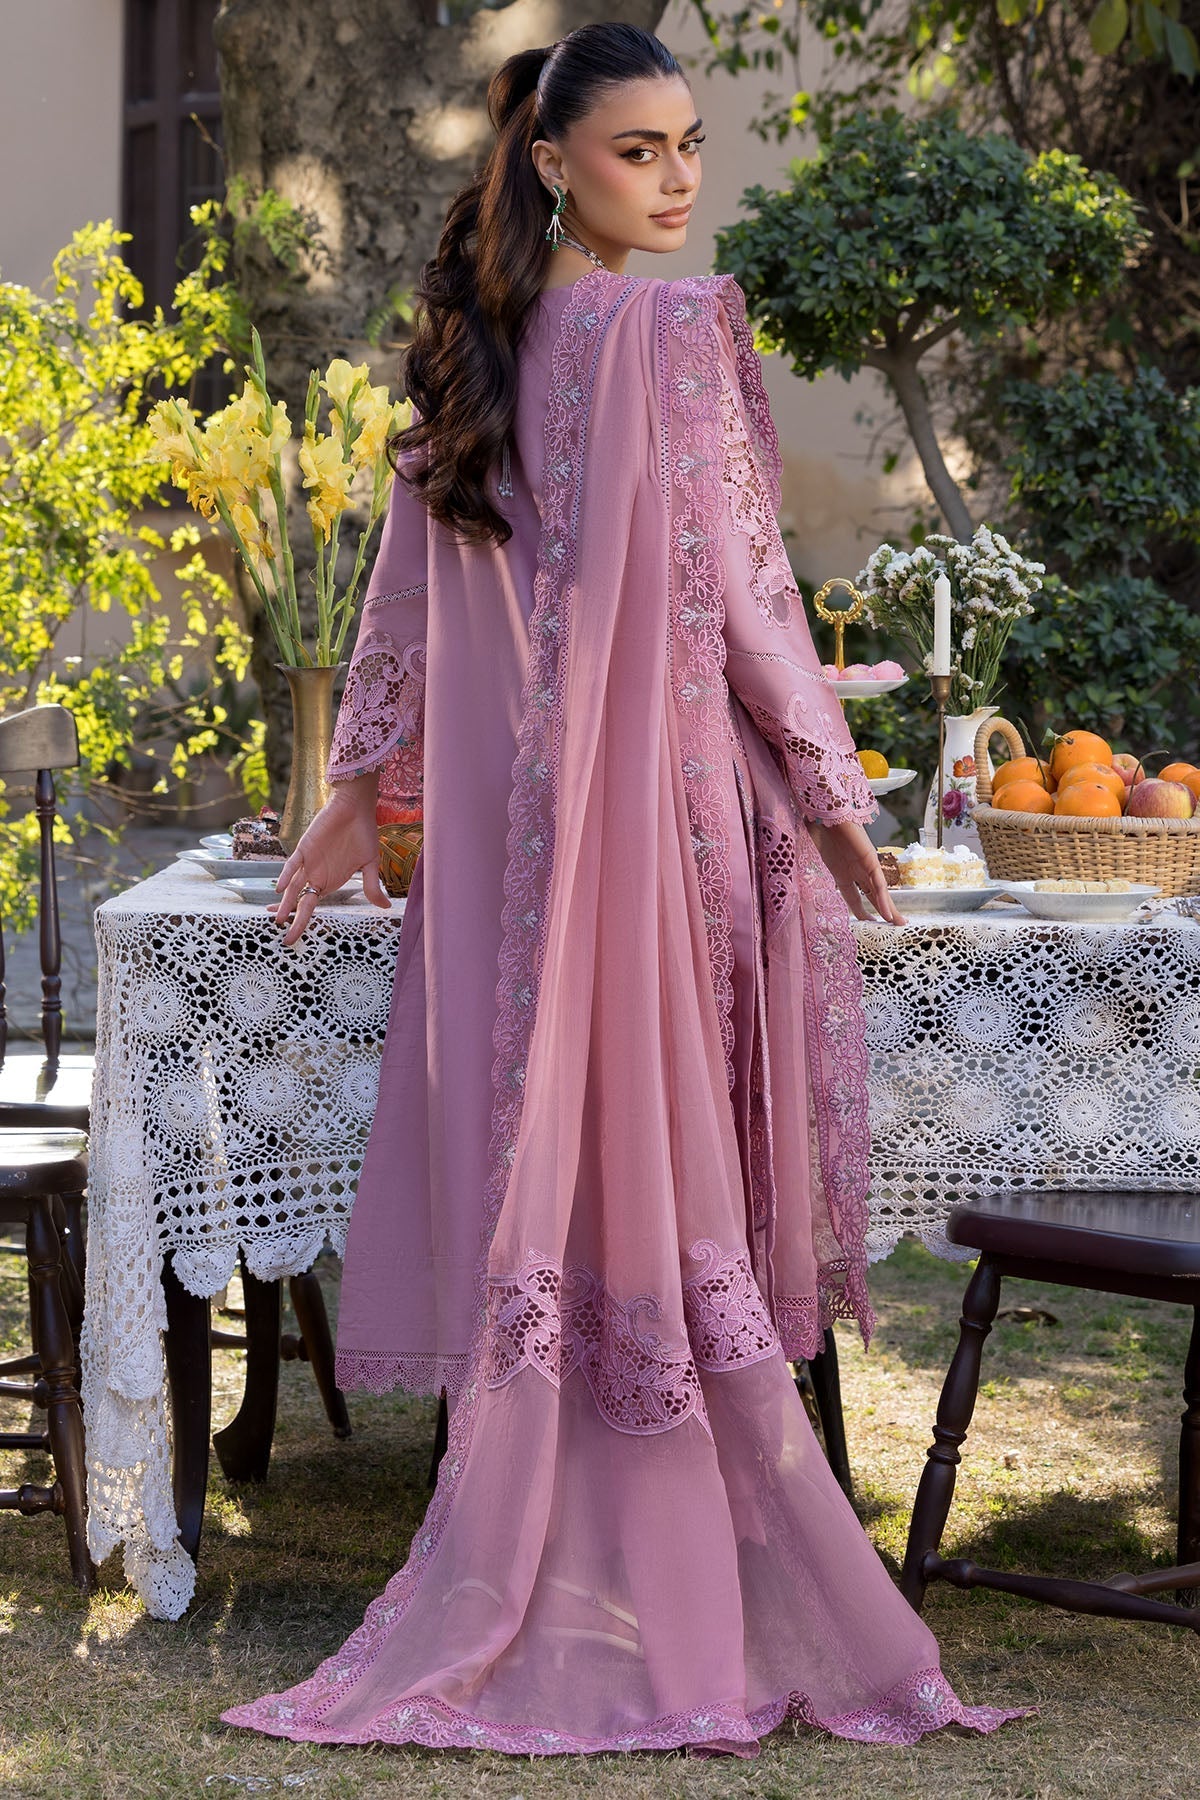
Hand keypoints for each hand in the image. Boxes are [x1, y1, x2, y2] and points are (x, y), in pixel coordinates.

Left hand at [272, 776, 390, 945]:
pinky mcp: (305, 847)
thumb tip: (386, 906)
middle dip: (292, 920)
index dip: (302, 922)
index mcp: (330, 882)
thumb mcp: (370, 863)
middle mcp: (317, 875)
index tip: (293, 939)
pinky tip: (281, 887)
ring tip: (277, 918)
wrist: (354, 808)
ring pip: (293, 887)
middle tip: (285, 940)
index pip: (312, 906)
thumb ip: (372, 886)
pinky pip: (293, 864)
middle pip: (300, 901)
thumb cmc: (363, 833)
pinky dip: (287, 875)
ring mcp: (309, 862)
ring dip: (285, 902)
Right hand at [812, 818, 906, 924]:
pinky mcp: (869, 858)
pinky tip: (888, 914)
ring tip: (898, 922)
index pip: (855, 896)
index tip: (868, 922)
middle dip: (884, 910)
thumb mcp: (810, 852)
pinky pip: (877, 883)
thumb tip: (787, 869)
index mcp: (841, 870)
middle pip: (872, 894)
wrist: (823, 808)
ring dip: (889, 908)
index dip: (861, 911)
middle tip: (895, 924)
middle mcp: (855, 868)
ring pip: (879, 891)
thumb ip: (807, 863)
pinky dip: (883, 900)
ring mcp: (863, 863)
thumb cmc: (815, 825)